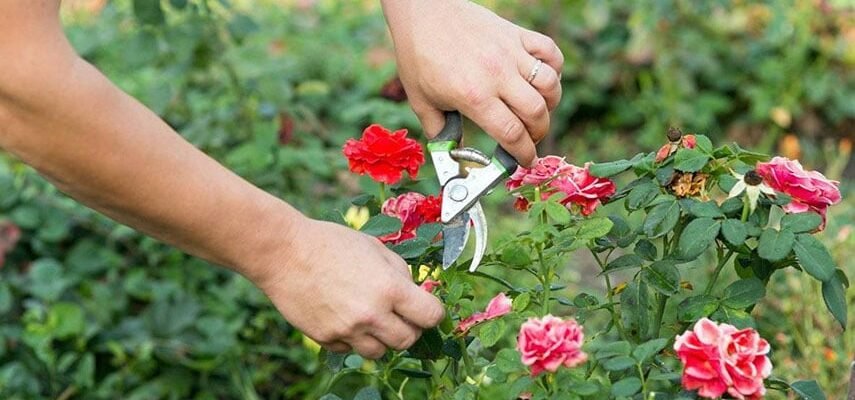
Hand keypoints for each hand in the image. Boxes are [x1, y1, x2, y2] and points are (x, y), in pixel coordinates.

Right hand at [251, 218, 444, 358]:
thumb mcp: (375, 247)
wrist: (284, 253)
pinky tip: (344, 316)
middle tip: (400, 314)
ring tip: (371, 317)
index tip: (427, 309)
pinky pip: (349, 349)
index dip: (433, 312)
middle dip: (409, 328)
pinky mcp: (326, 339)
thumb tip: (416, 292)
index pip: (430, 316)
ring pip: (380, 352)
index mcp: (389, 289)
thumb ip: (399, 272)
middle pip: (408, 340)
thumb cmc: (330, 243)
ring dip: (382, 338)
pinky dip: (353, 339)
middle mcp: (371, 315)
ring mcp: (347, 331)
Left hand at [382, 0, 563, 165]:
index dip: (524, 154)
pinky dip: (555, 69)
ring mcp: (510, 52)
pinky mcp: (516, 34)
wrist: (422, 12)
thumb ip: (439, 132)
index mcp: (474, 96)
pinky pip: (550, 52)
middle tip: (529, 139)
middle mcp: (497, 75)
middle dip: (538, 134)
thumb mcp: (421, 101)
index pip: (512, 134)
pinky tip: (543, 80)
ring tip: (537, 112)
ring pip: (550, 85)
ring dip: (550, 105)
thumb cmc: (418, 57)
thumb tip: (452, 156)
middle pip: (536, 114)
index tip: (525, 162)